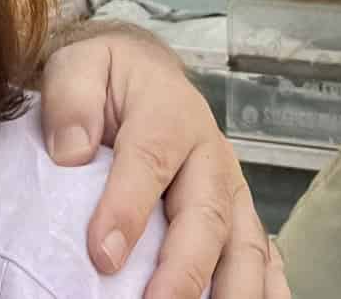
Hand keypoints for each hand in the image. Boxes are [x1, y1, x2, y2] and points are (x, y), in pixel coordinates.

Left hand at [39, 24, 288, 298]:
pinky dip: (269, 289)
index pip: (150, 160)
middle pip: (207, 214)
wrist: (143, 75)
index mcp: (169, 114)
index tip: (103, 256)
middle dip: (184, 269)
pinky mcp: (240, 217)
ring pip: (245, 243)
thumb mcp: (79, 65)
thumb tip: (71, 151)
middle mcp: (211, 156)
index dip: (129, 209)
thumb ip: (73, 100)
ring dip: (234, 290)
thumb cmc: (107, 79)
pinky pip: (265, 257)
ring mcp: (232, 190)